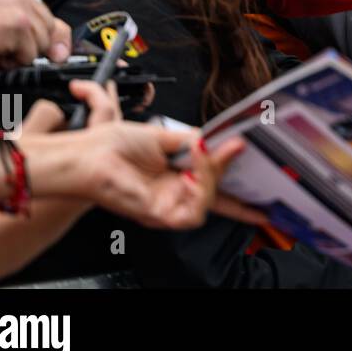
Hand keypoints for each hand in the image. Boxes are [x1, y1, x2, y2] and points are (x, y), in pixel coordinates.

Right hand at [0, 0, 71, 69]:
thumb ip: (6, 18)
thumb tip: (40, 38)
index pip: (39, 8)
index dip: (40, 33)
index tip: (43, 48)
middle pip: (47, 24)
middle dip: (31, 45)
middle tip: (2, 53)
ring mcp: (15, 3)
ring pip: (42, 41)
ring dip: (20, 55)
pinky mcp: (16, 23)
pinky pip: (30, 54)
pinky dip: (12, 64)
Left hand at [42, 80, 260, 228]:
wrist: (87, 155)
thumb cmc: (110, 146)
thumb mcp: (163, 135)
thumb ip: (195, 140)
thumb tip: (219, 139)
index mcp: (174, 177)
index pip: (214, 186)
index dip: (240, 189)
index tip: (264, 182)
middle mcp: (173, 195)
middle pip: (218, 194)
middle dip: (232, 171)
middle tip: (238, 146)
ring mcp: (168, 206)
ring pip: (210, 200)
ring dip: (213, 173)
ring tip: (203, 152)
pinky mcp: (162, 215)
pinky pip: (196, 207)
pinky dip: (202, 183)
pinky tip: (194, 163)